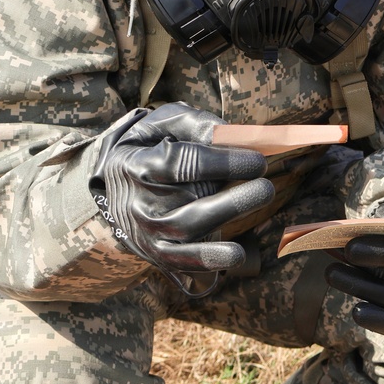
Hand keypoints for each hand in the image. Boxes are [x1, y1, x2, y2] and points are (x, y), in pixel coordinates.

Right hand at [90, 103, 274, 288]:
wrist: (117, 185)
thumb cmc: (151, 146)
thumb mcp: (163, 123)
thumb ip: (194, 124)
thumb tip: (228, 135)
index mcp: (135, 164)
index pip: (178, 165)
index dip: (219, 163)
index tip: (257, 161)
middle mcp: (137, 202)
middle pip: (185, 201)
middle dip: (229, 198)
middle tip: (265, 187)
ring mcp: (146, 231)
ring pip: (186, 230)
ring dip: (225, 220)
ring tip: (259, 207)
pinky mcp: (158, 252)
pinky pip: (183, 261)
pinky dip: (209, 259)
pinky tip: (237, 254)